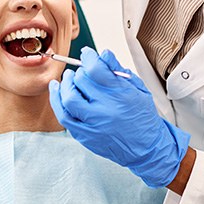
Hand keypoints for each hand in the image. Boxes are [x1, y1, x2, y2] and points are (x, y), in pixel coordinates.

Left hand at [49, 47, 189, 187]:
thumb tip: (103, 54)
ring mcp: (93, 124)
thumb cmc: (143, 117)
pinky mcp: (85, 135)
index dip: (88, 57)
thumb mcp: (138, 89)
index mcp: (121, 95)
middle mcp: (106, 109)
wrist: (146, 149)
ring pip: (69, 98)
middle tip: (81, 70)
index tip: (87, 54)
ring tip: (68, 78)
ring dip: (65, 84)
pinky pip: (64, 116)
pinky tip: (57, 91)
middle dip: (79, 72)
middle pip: (81, 81)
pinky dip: (57, 101)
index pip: (96, 69)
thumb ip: (118, 71)